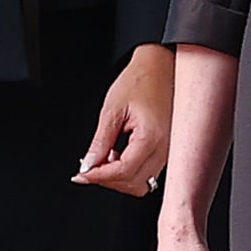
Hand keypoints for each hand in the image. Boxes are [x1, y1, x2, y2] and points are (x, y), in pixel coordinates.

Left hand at [73, 43, 172, 195]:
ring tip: (106, 155)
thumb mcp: (112, 109)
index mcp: (152, 137)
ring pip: (142, 183)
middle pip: (134, 184)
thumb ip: (100, 141)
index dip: (99, 176)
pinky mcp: (168, 149)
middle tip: (89, 165)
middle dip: (108, 179)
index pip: (124, 172)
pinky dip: (130, 170)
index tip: (81, 174)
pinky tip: (119, 154)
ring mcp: (169, 151)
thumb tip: (88, 165)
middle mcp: (165, 149)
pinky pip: (148, 172)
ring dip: (120, 177)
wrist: (161, 66)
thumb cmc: (140, 80)